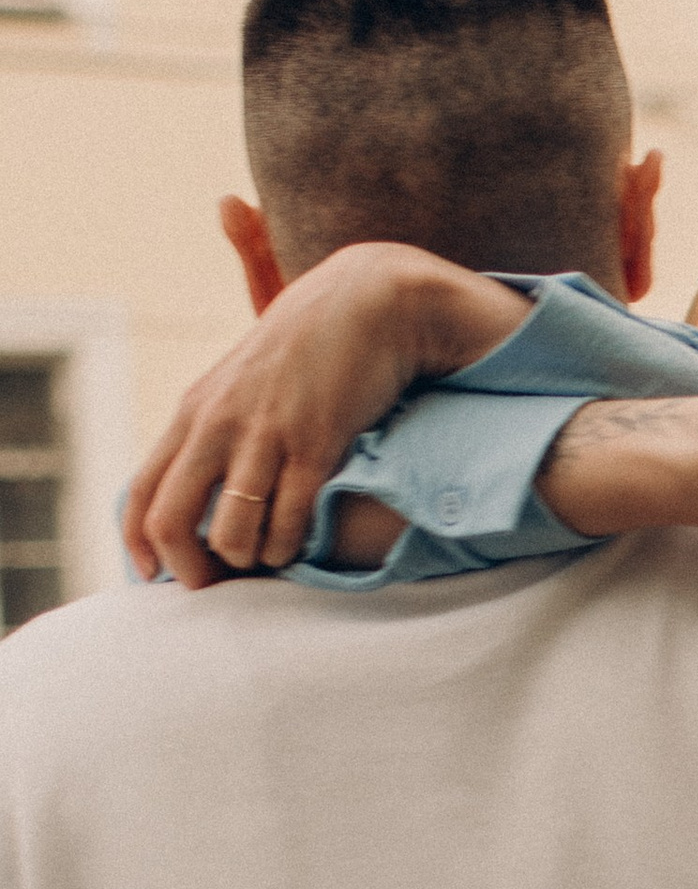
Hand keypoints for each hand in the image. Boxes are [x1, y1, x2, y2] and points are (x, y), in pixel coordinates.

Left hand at [125, 244, 528, 584]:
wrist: (366, 303)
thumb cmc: (306, 348)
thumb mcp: (241, 381)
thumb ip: (213, 427)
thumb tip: (198, 486)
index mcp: (194, 412)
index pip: (142, 493)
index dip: (140, 545)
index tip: (158, 575)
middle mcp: (218, 425)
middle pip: (172, 522)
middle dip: (190, 569)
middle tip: (215, 585)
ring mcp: (266, 436)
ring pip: (233, 534)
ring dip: (249, 560)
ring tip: (268, 555)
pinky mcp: (316, 445)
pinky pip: (289, 523)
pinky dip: (290, 547)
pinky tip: (301, 541)